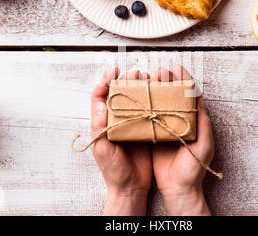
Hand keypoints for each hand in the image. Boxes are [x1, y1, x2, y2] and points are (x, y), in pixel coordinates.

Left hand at [90, 68, 152, 215]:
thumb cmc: (113, 170)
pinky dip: (152, 100)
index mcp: (103, 122)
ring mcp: (132, 124)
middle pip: (120, 93)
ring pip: (135, 99)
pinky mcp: (145, 130)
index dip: (105, 81)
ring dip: (141, 87)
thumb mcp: (102, 148)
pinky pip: (148, 111)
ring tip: (149, 79)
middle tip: (137, 73)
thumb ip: (99, 126)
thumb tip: (101, 103)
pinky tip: (158, 95)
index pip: (100, 96)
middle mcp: (117, 120)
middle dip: (127, 79)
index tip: (114, 71)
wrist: (130, 186)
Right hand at [151, 66, 214, 215]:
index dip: (184, 79)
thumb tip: (201, 100)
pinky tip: (138, 96)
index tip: (177, 68)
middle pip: (172, 94)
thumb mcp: (204, 146)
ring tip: (148, 78)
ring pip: (158, 102)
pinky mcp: (152, 134)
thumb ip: (204, 124)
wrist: (178, 189)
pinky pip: (147, 115)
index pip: (189, 94)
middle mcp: (178, 120)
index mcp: (193, 121)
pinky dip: (143, 104)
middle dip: (166, 80)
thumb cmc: (193, 170)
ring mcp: (164, 126)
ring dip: (153, 88)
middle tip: (160, 72)